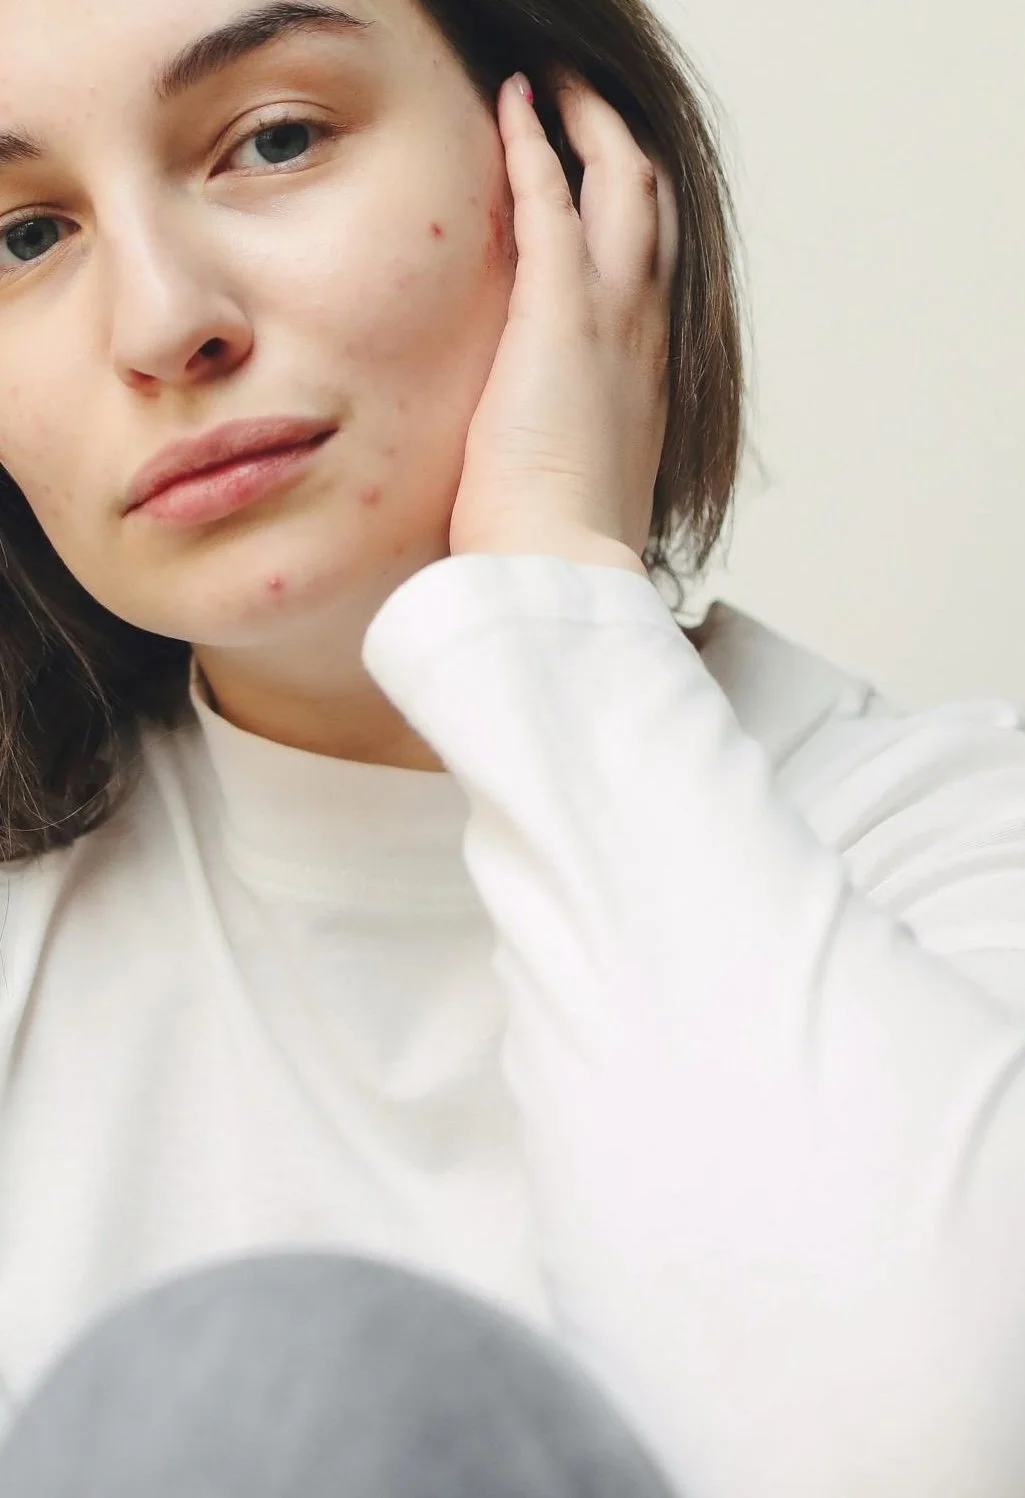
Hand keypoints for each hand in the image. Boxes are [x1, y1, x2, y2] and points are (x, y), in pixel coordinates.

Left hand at [448, 69, 678, 573]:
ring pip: (625, 183)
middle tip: (590, 109)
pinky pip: (552, 199)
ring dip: (592, 125)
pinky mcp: (562, 310)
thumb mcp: (575, 485)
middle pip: (656, 209)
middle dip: (624, 147)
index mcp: (645, 377)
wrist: (561, 565)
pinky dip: (534, 144)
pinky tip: (515, 102)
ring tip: (559, 87)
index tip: (603, 192)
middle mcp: (645, 334)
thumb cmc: (556, 544)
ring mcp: (612, 316)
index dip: (633, 219)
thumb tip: (537, 459)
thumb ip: (568, 450)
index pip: (651, 270)